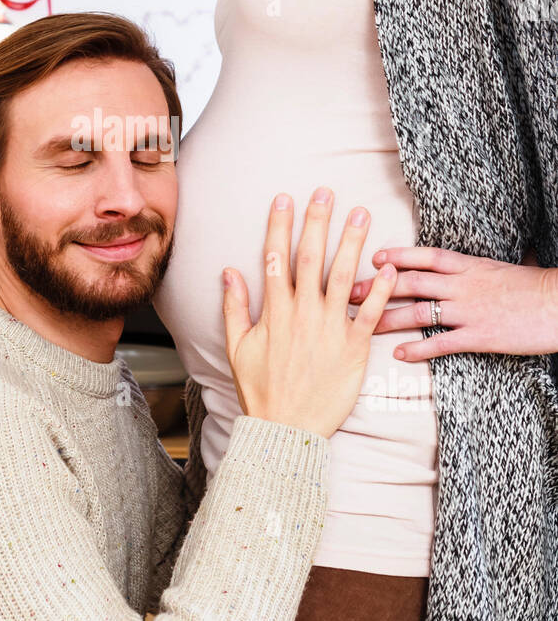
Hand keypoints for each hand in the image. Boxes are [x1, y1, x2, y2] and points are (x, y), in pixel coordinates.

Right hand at [221, 187, 396, 439]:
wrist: (286, 429)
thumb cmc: (260, 391)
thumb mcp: (236, 348)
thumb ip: (234, 307)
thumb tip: (228, 271)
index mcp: (274, 312)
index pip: (276, 257)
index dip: (280, 225)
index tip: (285, 197)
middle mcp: (302, 314)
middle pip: (310, 258)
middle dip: (318, 221)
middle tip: (326, 191)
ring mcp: (330, 330)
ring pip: (344, 278)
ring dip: (353, 243)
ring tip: (362, 214)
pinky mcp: (354, 350)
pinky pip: (371, 315)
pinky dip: (382, 291)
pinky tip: (391, 268)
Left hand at [348, 245, 557, 359]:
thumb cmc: (535, 287)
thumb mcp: (500, 269)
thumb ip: (474, 269)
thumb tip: (458, 266)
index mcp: (469, 265)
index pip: (425, 256)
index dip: (397, 256)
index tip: (373, 259)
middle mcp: (464, 285)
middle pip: (411, 282)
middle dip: (378, 288)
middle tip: (349, 293)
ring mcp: (470, 311)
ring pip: (419, 312)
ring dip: (388, 319)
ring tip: (363, 326)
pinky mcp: (480, 337)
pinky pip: (442, 343)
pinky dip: (419, 349)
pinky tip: (400, 355)